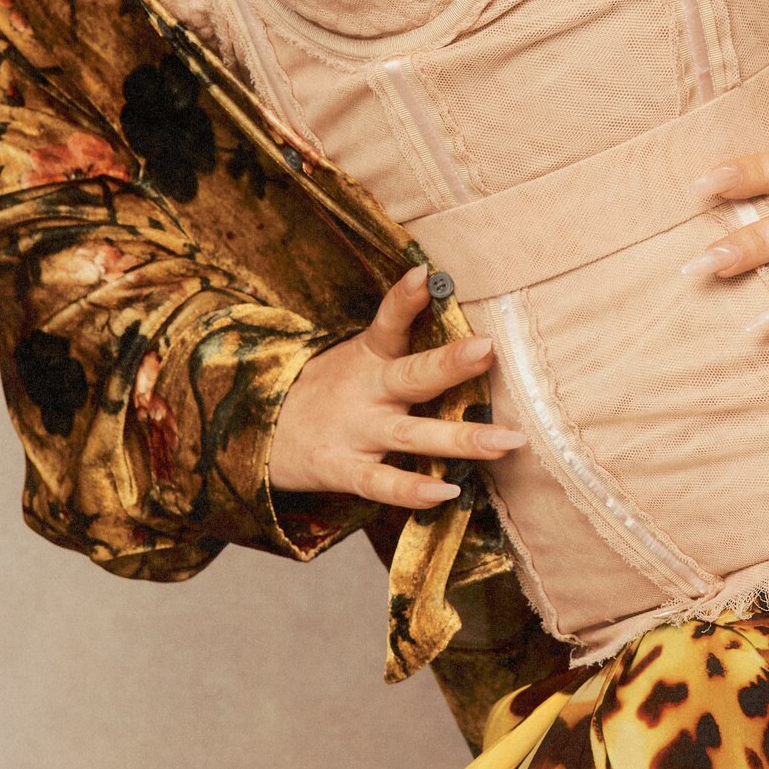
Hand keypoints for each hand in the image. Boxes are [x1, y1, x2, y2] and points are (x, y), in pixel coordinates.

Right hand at [270, 265, 522, 508]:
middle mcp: (368, 391)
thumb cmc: (331, 389)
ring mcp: (356, 432)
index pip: (389, 321)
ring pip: (411, 434)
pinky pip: (380, 482)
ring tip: (507, 441)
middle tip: (488, 349)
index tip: (426, 275)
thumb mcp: (359, 355)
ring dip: (460, 439)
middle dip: (450, 363)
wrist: (261, 431)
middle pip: (412, 376)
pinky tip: (447, 493)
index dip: (405, 298)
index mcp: (370, 356)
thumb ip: (403, 339)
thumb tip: (466, 315)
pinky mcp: (342, 470)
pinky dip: (411, 490)